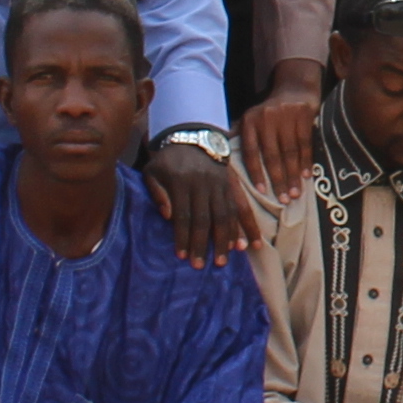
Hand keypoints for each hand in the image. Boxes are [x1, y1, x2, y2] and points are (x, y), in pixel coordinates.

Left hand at [143, 137, 260, 264]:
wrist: (194, 137)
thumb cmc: (168, 160)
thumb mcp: (152, 171)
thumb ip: (156, 193)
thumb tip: (167, 216)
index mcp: (182, 182)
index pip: (183, 215)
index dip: (183, 236)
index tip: (181, 256)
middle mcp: (203, 184)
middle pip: (204, 219)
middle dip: (202, 244)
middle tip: (200, 265)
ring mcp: (220, 185)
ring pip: (225, 215)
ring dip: (224, 240)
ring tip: (223, 260)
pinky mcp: (232, 186)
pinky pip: (241, 207)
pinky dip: (247, 226)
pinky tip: (250, 244)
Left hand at [237, 78, 321, 193]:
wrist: (295, 87)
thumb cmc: (269, 110)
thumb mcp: (251, 118)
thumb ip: (239, 136)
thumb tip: (222, 159)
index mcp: (250, 122)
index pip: (251, 151)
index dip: (255, 172)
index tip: (261, 191)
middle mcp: (266, 118)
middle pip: (272, 155)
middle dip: (278, 180)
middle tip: (283, 200)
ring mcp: (286, 116)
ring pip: (290, 152)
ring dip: (293, 175)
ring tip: (295, 193)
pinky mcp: (304, 115)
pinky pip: (305, 143)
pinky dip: (306, 161)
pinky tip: (306, 176)